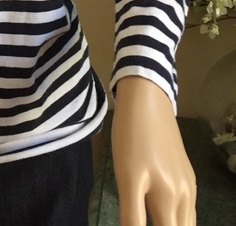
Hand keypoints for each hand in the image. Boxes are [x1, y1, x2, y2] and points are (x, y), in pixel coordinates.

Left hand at [111, 76, 196, 225]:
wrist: (148, 101)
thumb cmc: (129, 136)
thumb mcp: (124, 176)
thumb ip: (131, 213)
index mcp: (164, 198)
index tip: (130, 225)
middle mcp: (182, 196)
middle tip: (140, 221)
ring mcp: (188, 186)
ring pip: (187, 224)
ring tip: (155, 221)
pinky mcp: (189, 177)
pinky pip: (189, 212)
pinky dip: (180, 222)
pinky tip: (168, 218)